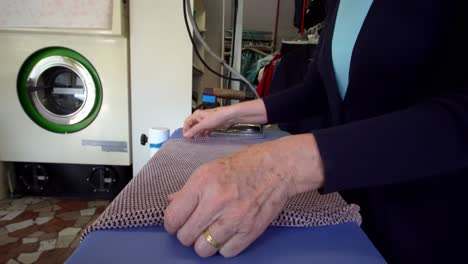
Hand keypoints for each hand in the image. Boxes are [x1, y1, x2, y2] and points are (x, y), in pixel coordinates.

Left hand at [164, 134, 323, 257]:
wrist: (277, 168)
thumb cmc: (245, 165)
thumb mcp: (210, 169)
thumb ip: (188, 189)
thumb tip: (171, 203)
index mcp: (203, 183)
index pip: (173, 217)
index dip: (171, 224)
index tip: (176, 223)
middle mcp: (217, 202)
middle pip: (186, 236)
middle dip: (187, 233)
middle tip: (194, 226)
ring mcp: (235, 219)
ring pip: (203, 249)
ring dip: (204, 243)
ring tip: (210, 231)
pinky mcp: (250, 231)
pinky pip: (226, 252)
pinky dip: (223, 246)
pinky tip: (227, 234)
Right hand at [183, 107, 234, 137]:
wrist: (229, 117)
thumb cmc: (217, 116)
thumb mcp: (203, 124)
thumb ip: (194, 130)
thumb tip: (186, 135)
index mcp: (197, 115)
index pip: (187, 122)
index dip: (185, 129)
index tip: (185, 137)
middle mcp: (200, 118)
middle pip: (193, 126)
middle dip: (191, 132)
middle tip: (191, 140)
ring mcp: (206, 122)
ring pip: (199, 129)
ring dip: (198, 134)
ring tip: (197, 141)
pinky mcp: (212, 125)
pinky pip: (206, 131)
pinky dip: (205, 135)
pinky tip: (205, 138)